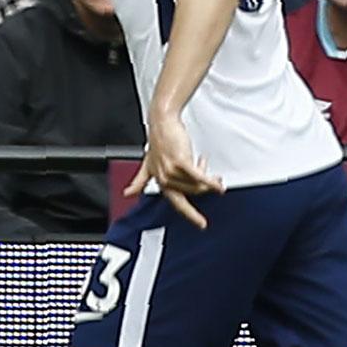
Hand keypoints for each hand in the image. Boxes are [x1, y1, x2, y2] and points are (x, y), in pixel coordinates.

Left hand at [125, 108, 224, 227]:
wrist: (162, 123)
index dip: (190, 215)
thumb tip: (128, 193)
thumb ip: (140, 180)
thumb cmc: (158, 142)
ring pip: (197, 185)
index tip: (201, 224)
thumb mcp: (148, 164)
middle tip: (217, 184)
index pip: (177, 203)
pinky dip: (211, 181)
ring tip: (209, 167)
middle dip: (207, 189)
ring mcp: (171, 171)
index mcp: (159, 181)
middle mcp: (164, 178)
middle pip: (192, 193)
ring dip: (208, 178)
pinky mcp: (180, 162)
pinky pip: (199, 177)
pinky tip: (218, 183)